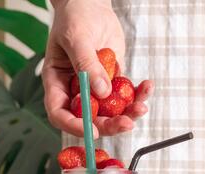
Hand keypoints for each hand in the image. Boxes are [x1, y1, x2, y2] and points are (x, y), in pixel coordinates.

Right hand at [43, 0, 153, 137]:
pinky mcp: (113, 82)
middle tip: (126, 124)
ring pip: (110, 112)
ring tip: (141, 107)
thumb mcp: (77, 38)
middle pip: (90, 119)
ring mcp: (95, 89)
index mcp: (58, 84)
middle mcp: (76, 91)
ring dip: (127, 113)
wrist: (91, 4)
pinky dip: (138, 95)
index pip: (60, 114)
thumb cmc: (75, 17)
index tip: (93, 131)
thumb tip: (103, 92)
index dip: (74, 126)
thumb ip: (88, 65)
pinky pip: (126, 96)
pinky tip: (147, 87)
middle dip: (109, 125)